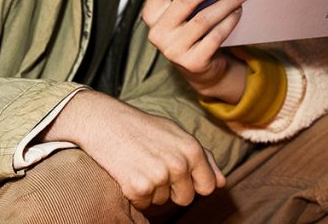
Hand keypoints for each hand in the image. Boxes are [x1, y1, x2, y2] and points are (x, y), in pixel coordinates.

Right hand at [40, 90, 225, 208]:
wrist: (105, 122)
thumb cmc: (143, 127)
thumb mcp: (177, 134)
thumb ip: (204, 158)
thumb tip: (222, 183)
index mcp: (192, 149)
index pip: (208, 186)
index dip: (194, 183)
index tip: (180, 174)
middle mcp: (179, 164)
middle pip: (186, 198)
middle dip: (172, 189)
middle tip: (155, 166)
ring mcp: (159, 177)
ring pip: (163, 201)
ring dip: (152, 189)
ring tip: (140, 164)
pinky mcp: (138, 188)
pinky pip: (144, 204)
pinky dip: (136, 194)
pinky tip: (129, 172)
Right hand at [142, 0, 248, 103]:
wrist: (200, 69)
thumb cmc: (193, 29)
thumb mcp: (184, 12)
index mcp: (152, 14)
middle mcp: (157, 31)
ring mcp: (173, 49)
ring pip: (205, 18)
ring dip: (228, 2)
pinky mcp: (192, 62)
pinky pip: (215, 36)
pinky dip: (229, 22)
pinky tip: (238, 11)